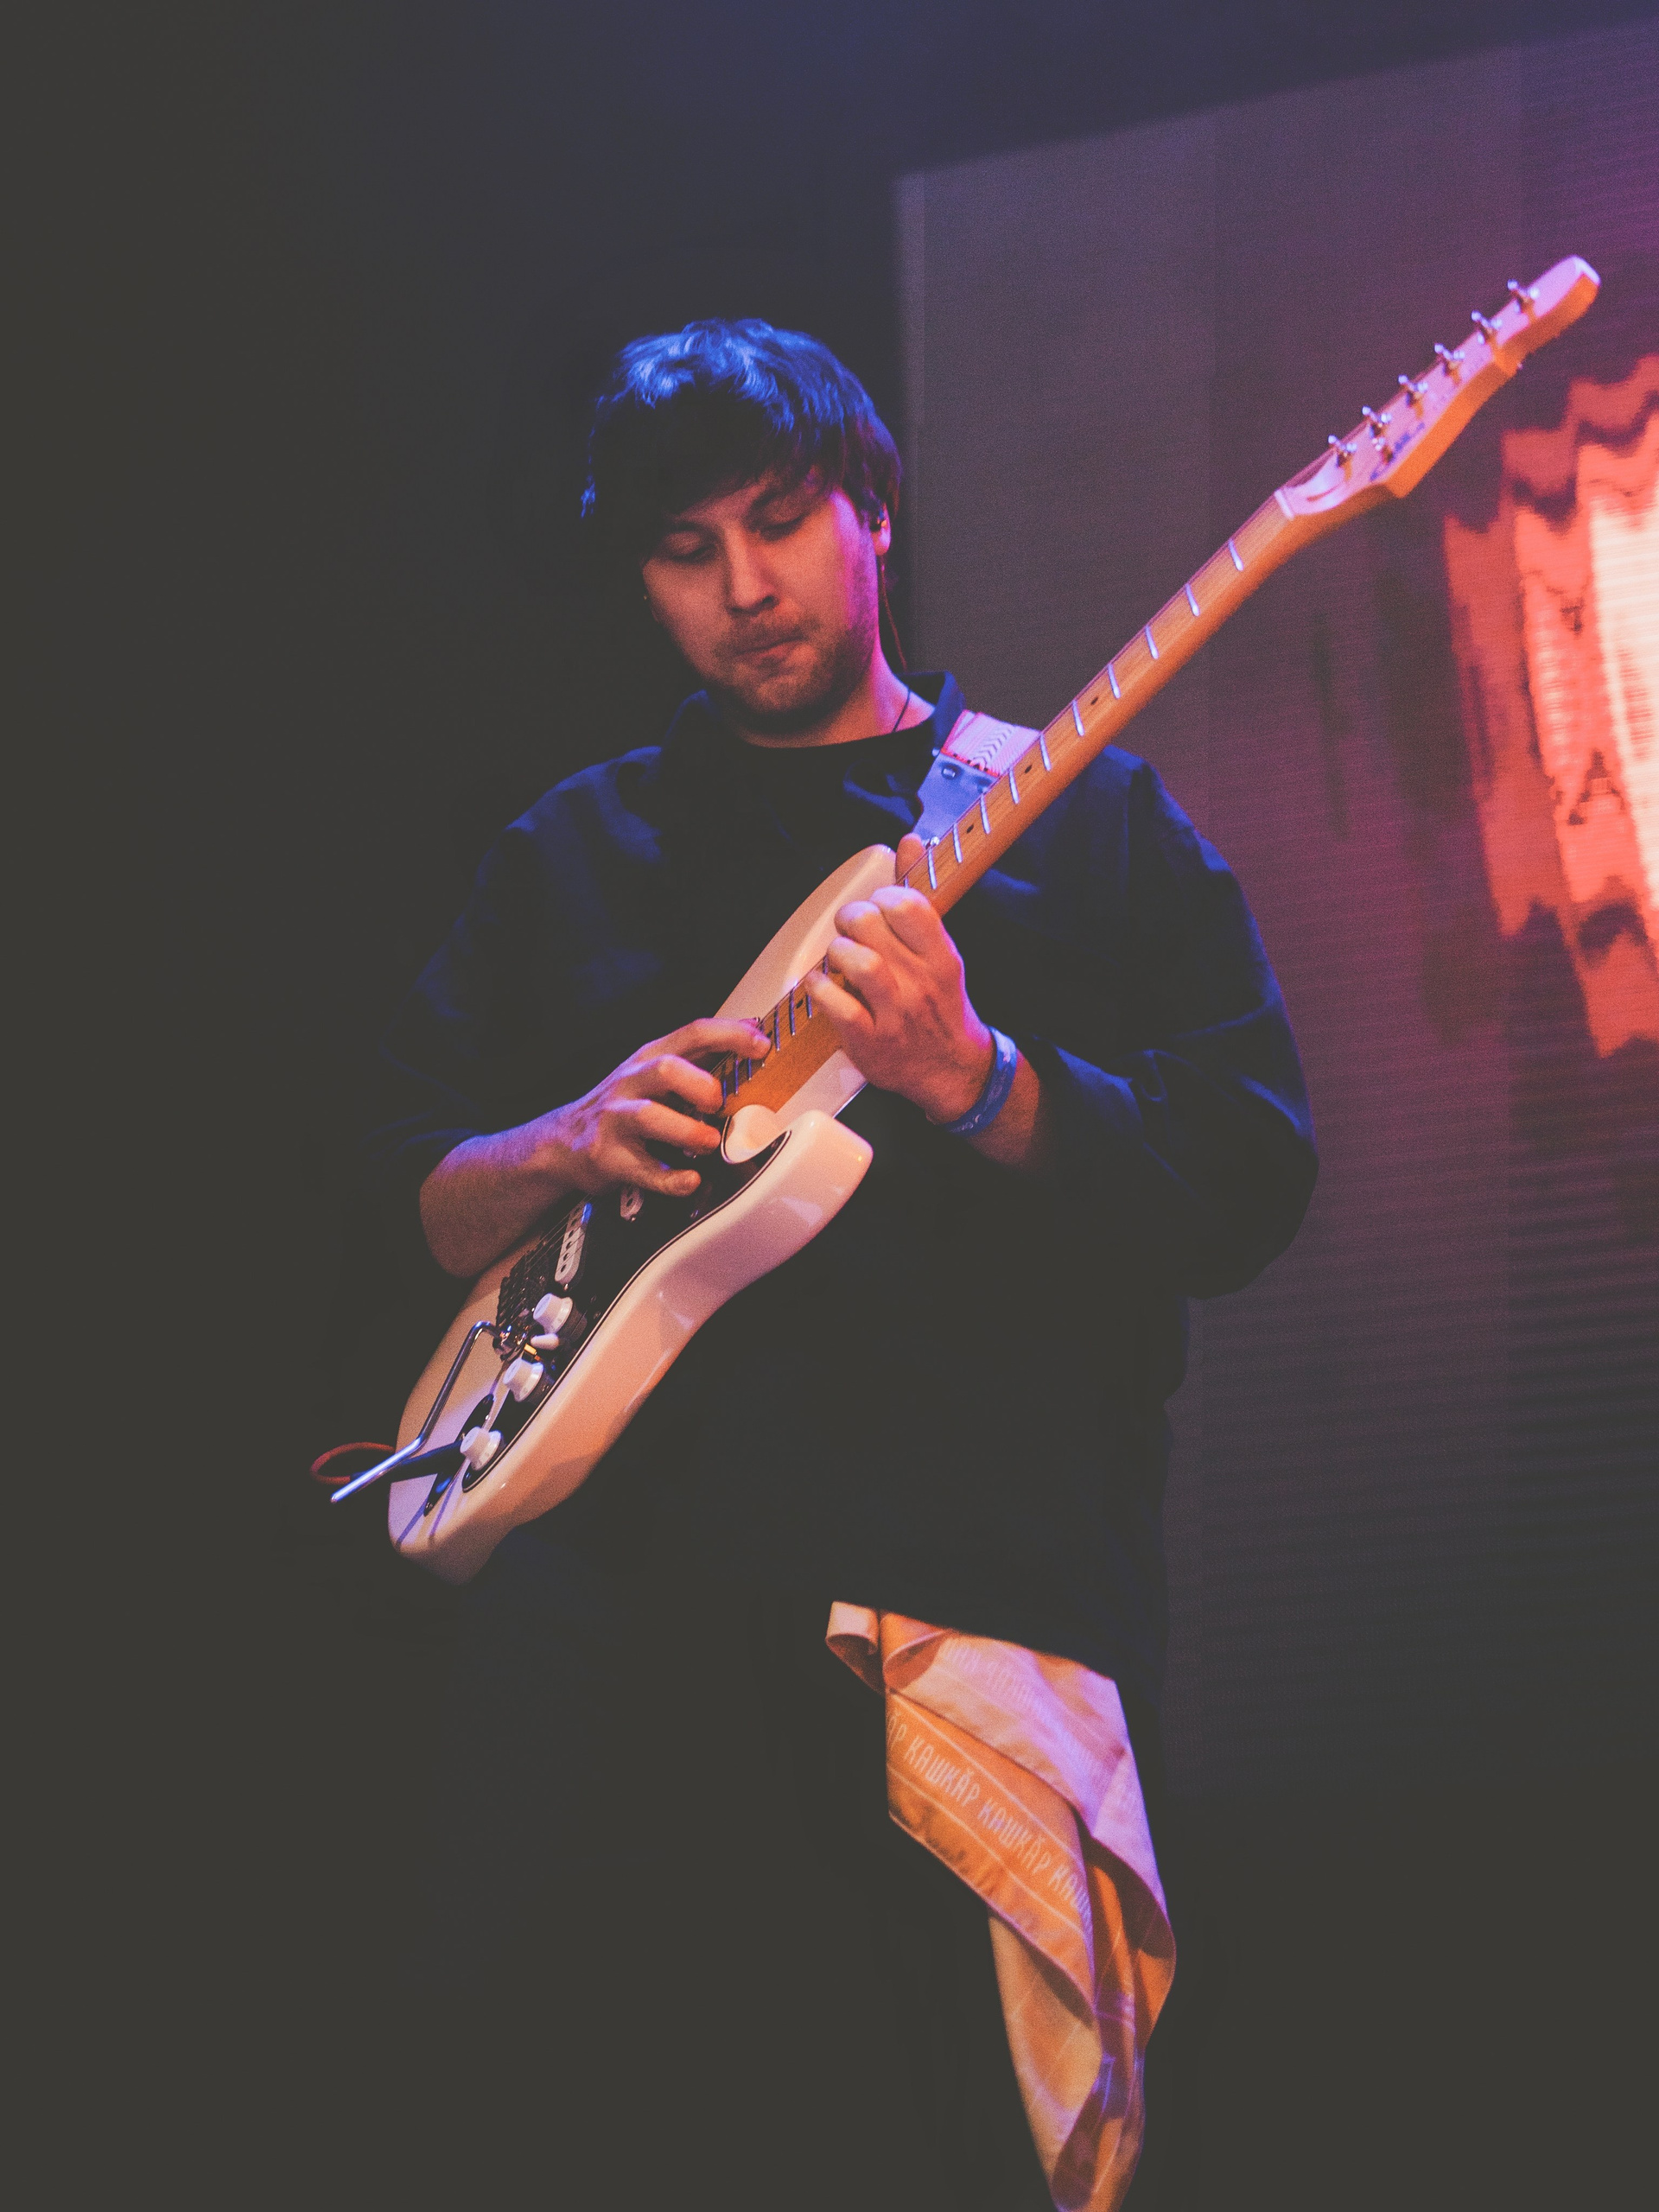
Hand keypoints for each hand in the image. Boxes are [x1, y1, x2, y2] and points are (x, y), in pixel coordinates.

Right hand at [542, 1016, 772, 1197]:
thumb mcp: (655, 1072)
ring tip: (708, 1142)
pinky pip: (643, 1170)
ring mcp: (616, 1120)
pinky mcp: (609, 1158)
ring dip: (688, 1131)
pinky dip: (671, 1178)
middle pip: (665, 1069)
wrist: (565, 1141)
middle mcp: (631, 1083)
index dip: (730, 1036)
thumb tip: (753, 1033)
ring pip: (650, 1117)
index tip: (762, 1045)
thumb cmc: (624, 1105)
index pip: (692, 1033)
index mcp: (650, 1057)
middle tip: (720, 1104)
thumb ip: (700, 1057)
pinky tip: (690, 1179)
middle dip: (701, 1085)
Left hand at [810, 833, 994, 1121]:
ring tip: (839, 956)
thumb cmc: (940, 1004)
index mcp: (942, 957)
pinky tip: (821, 986)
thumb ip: (919, 897)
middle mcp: (922, 983)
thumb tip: (911, 841)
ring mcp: (897, 1014)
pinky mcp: (871, 1042)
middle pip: (874, 926)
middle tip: (849, 929)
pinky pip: (838, 1006)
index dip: (883, 896)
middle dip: (851, 917)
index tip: (878, 908)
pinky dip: (821, 989)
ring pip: (860, 962)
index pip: (911, 905)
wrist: (952, 1070)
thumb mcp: (940, 951)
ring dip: (838, 951)